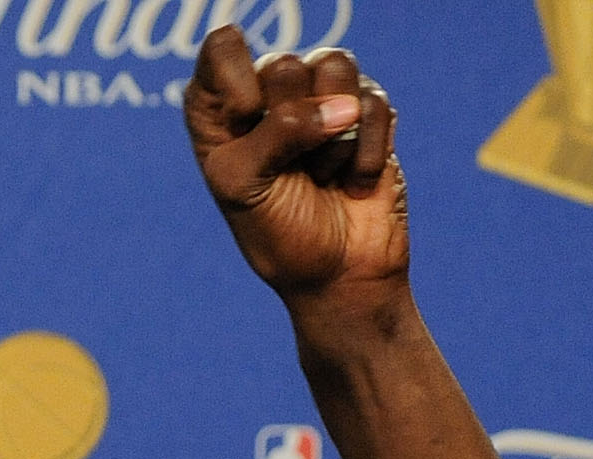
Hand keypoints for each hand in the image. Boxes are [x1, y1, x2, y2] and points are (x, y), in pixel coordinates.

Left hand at [183, 32, 404, 307]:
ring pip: (334, 66)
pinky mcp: (367, 110)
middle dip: (290, 125)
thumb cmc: (277, 234)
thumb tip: (343, 105)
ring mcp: (321, 97)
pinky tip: (352, 182)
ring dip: (330, 137)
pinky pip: (373, 102)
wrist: (338, 278)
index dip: (240, 81)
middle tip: (290, 170)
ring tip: (321, 173)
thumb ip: (278, 131)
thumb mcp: (246, 185)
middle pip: (283, 63)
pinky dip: (364, 153)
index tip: (244, 121)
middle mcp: (268, 92)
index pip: (223, 46)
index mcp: (220, 107)